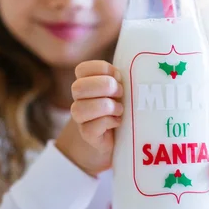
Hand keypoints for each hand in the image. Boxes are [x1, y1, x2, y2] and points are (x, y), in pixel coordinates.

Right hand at [55, 61, 122, 176]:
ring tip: (120, 110)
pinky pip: (91, 127)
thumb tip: (130, 71)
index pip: (82, 69)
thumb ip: (121, 78)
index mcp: (86, 82)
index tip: (118, 76)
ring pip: (80, 108)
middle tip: (121, 93)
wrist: (119, 139)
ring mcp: (81, 118)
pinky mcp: (87, 134)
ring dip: (106, 106)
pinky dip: (108, 122)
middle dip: (105, 87)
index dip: (102, 69)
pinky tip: (118, 122)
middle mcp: (79, 99)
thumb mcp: (122, 89)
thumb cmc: (123, 108)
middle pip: (78, 87)